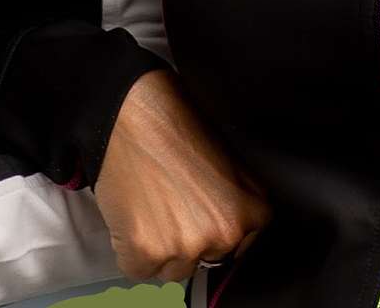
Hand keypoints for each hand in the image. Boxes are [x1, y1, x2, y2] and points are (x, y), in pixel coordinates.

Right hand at [94, 70, 269, 282]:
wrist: (131, 110)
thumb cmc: (174, 123)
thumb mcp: (226, 159)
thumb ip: (233, 199)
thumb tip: (224, 224)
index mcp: (251, 211)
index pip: (235, 247)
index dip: (208, 227)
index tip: (192, 210)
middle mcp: (225, 235)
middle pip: (202, 260)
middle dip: (183, 237)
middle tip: (165, 200)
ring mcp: (187, 247)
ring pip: (169, 270)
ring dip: (156, 246)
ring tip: (146, 202)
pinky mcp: (147, 253)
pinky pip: (137, 270)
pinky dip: (128, 247)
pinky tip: (130, 211)